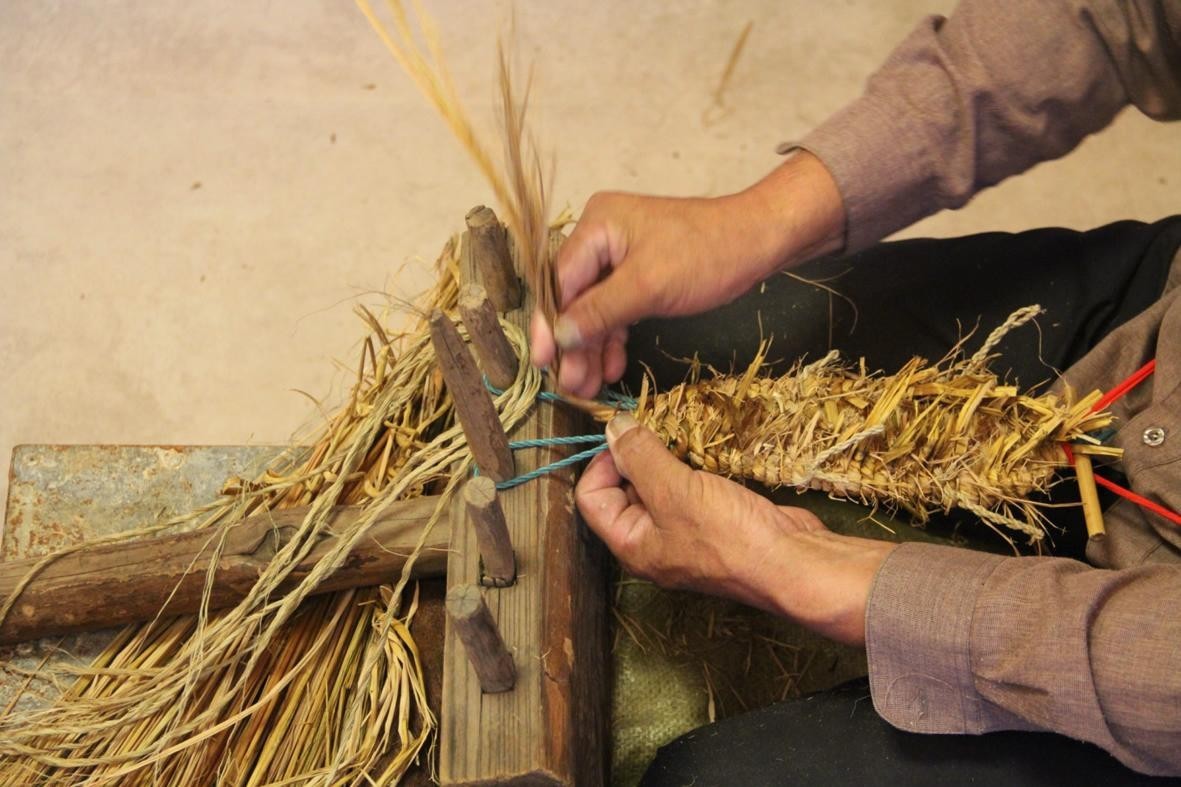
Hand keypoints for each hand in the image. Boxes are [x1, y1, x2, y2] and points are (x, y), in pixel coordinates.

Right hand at [531, 151, 844, 396]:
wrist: (760, 241)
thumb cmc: (707, 255)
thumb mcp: (649, 286)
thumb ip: (600, 312)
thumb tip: (558, 338)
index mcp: (597, 227)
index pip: (559, 280)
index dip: (549, 324)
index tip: (541, 362)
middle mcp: (602, 238)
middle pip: (574, 298)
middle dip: (573, 343)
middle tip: (569, 385)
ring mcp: (621, 257)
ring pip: (595, 310)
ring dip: (592, 348)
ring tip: (587, 387)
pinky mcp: (641, 275)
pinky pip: (617, 311)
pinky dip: (614, 339)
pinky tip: (611, 369)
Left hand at [577, 413, 895, 645]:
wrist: (793, 562)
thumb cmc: (728, 534)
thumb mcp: (675, 490)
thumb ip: (639, 457)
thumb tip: (613, 427)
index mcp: (631, 544)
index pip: (591, 499)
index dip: (601, 463)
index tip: (628, 438)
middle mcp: (652, 543)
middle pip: (622, 492)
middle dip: (635, 458)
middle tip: (657, 433)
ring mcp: (684, 535)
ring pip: (658, 488)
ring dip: (665, 461)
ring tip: (681, 443)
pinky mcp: (713, 524)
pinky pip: (688, 491)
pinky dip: (691, 470)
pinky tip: (705, 456)